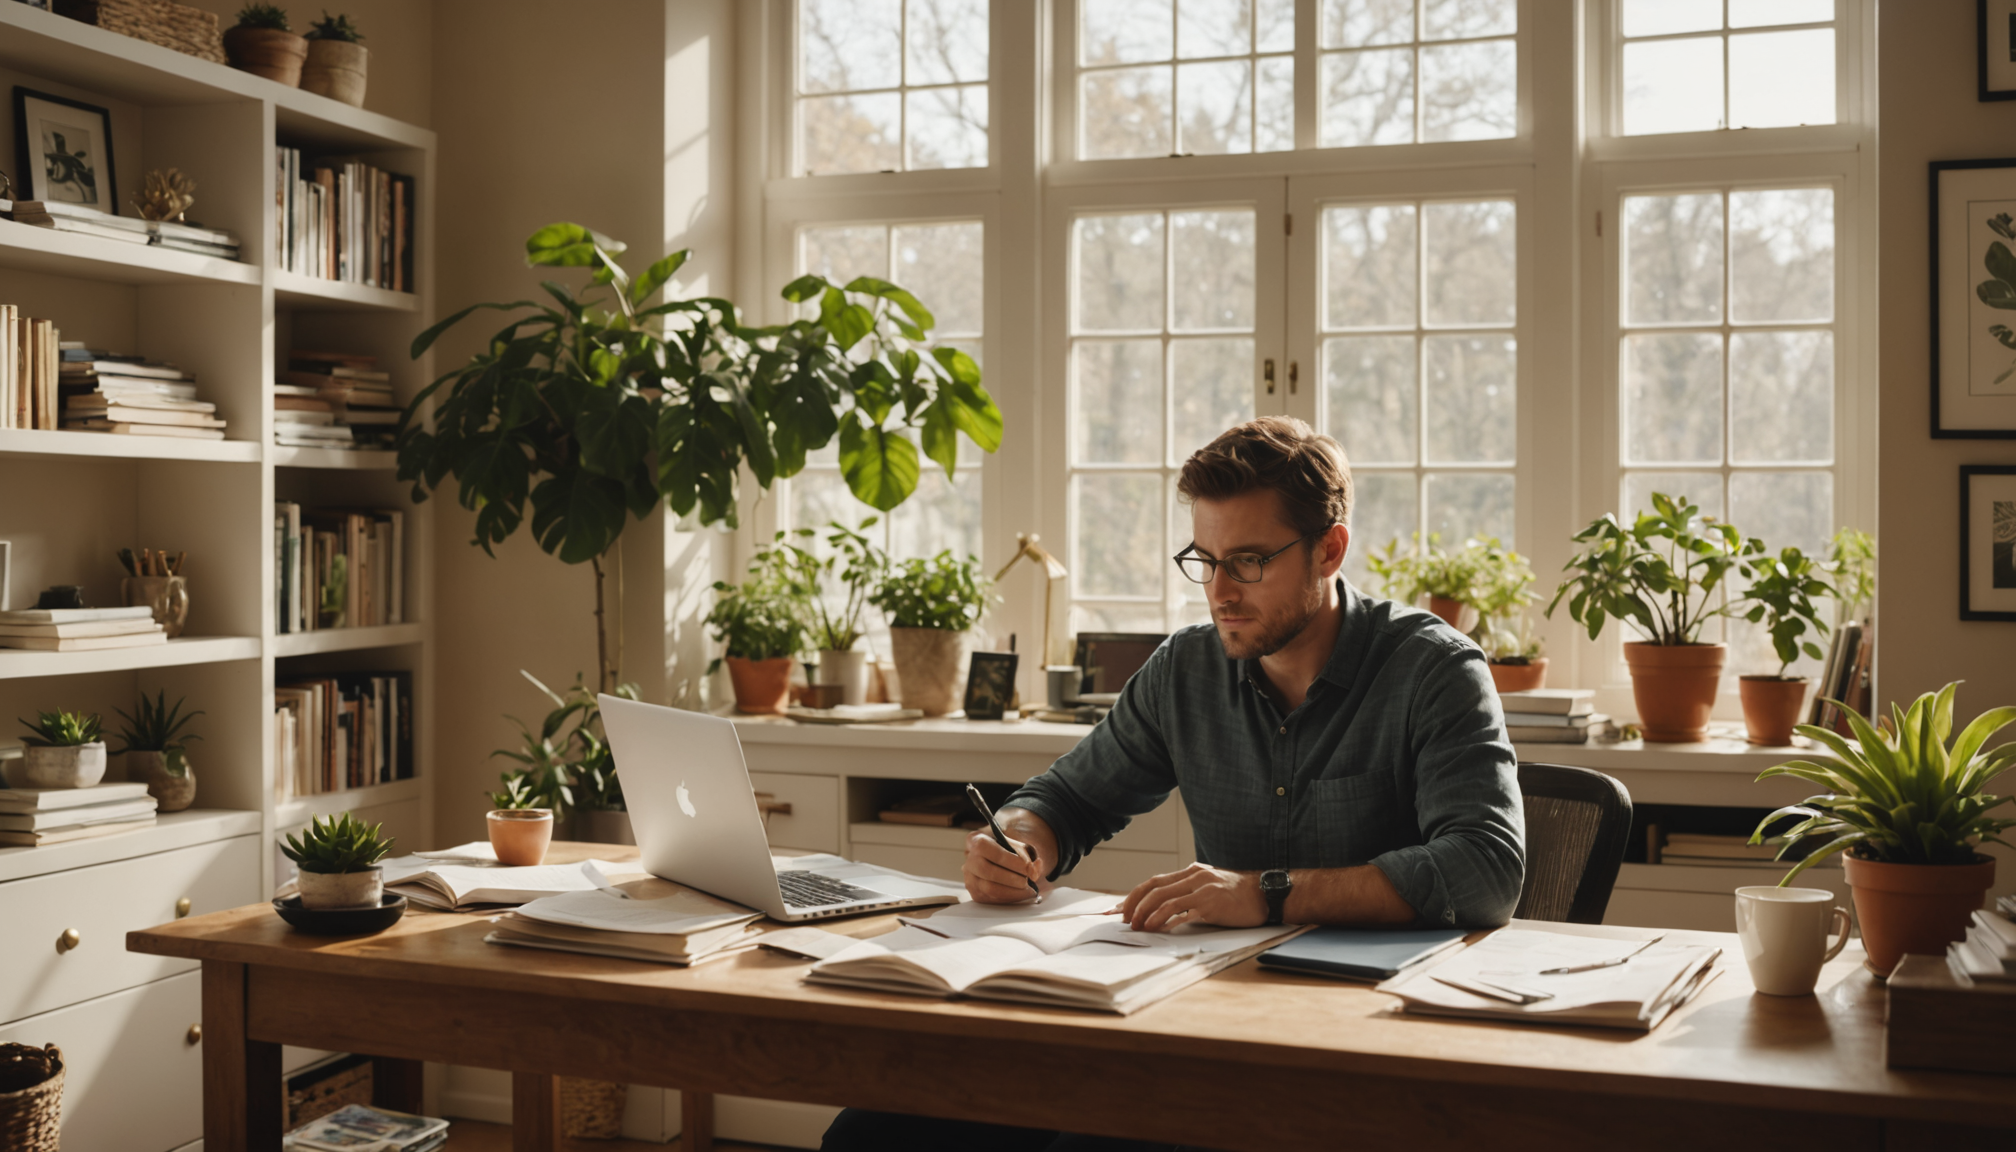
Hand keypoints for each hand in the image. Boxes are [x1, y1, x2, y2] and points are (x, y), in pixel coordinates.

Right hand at [963, 829, 1044, 903]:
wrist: (1001, 861)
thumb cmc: (1010, 852)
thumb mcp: (1020, 847)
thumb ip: (1028, 857)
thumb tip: (1034, 870)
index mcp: (976, 841)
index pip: (988, 850)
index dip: (1010, 860)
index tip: (1027, 866)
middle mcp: (969, 861)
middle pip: (988, 871)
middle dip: (1012, 878)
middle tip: (1028, 880)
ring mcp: (970, 879)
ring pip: (989, 888)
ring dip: (1013, 890)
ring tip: (1029, 888)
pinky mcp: (976, 894)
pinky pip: (992, 899)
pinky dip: (1011, 897)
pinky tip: (1022, 893)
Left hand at [1119, 863, 1265, 931]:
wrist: (1265, 894)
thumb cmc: (1237, 894)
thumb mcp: (1209, 885)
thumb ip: (1189, 891)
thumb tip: (1165, 907)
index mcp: (1190, 872)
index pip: (1154, 882)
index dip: (1134, 895)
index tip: (1119, 909)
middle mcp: (1194, 877)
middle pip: (1154, 888)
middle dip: (1134, 905)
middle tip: (1124, 921)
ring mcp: (1202, 889)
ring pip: (1165, 899)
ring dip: (1147, 914)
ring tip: (1138, 927)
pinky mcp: (1211, 904)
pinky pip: (1183, 912)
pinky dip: (1167, 920)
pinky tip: (1158, 929)